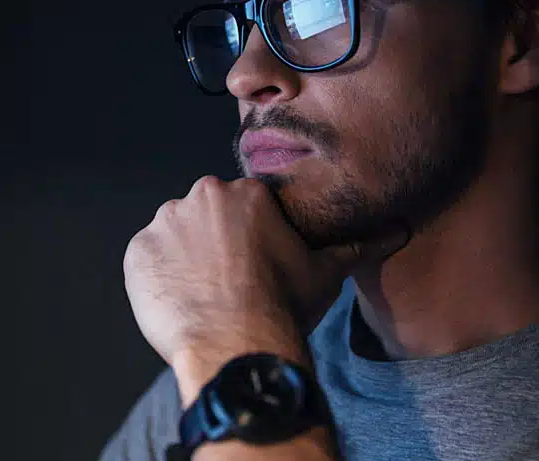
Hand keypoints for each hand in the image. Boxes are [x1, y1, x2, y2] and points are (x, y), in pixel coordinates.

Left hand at [123, 176, 365, 374]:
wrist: (238, 345)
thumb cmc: (283, 307)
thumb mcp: (326, 272)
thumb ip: (357, 244)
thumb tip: (400, 230)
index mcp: (247, 193)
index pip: (241, 208)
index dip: (248, 240)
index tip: (252, 266)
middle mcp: (202, 196)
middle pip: (204, 216)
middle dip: (213, 243)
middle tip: (228, 281)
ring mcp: (165, 223)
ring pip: (174, 235)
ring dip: (184, 258)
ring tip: (205, 295)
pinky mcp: (138, 251)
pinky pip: (147, 258)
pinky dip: (158, 276)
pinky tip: (181, 301)